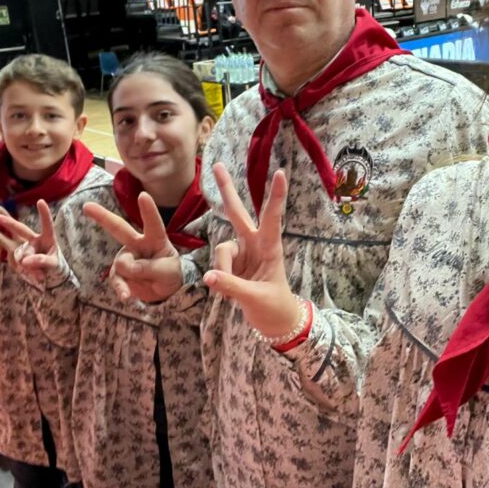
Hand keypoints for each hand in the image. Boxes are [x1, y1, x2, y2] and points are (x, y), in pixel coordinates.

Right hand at [0, 200, 59, 283]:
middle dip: (9, 222)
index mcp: (47, 238)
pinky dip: (20, 267)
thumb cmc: (55, 266)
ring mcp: (21, 248)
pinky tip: (28, 271)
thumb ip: (42, 261)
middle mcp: (32, 240)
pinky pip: (13, 260)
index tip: (40, 201)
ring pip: (5, 239)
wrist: (48, 276)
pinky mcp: (14, 257)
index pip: (46, 225)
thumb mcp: (54, 265)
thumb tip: (25, 260)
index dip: (44, 214)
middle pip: (19, 229)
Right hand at [83, 192, 182, 302]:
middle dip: (102, 217)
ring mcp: (127, 257)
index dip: (148, 210)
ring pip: (122, 263)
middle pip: (119, 228)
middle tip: (86, 206)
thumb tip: (128, 267)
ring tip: (145, 282)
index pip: (152, 223)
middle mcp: (138, 244)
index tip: (143, 195)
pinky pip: (116, 279)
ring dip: (131, 274)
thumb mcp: (168, 272)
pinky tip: (126, 296)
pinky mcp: (120, 273)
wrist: (164, 292)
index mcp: (155, 239)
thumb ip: (150, 268)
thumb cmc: (170, 274)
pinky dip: (121, 288)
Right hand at [203, 163, 301, 339]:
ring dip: (222, 268)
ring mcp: (242, 254)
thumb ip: (232, 286)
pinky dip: (219, 279)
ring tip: (229, 290)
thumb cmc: (274, 307)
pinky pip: (217, 266)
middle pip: (237, 213)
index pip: (272, 217)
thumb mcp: (256, 298)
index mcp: (270, 247)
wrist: (275, 323)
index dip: (275, 196)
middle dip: (227, 190)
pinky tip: (227, 292)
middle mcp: (255, 245)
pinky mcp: (231, 265)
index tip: (280, 173)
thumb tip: (209, 277)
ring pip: (222, 249)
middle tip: (216, 164)